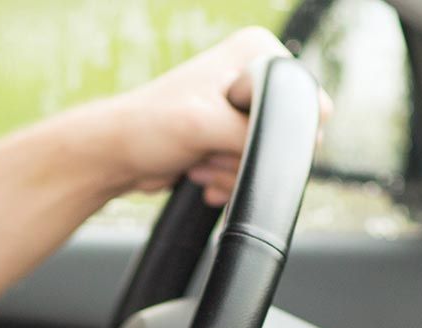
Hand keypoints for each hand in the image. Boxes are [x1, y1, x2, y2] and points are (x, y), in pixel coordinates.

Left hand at [74, 28, 331, 206]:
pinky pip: (250, 174)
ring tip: (197, 159)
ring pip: (266, 162)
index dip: (273, 130)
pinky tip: (198, 173)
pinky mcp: (232, 140)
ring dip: (228, 172)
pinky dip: (225, 182)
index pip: (305, 100)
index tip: (228, 130)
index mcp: (257, 52)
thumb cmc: (149, 128)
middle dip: (242, 155)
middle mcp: (255, 76)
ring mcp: (244, 110)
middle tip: (206, 146)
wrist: (116, 157)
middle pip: (286, 138)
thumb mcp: (208, 124)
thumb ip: (258, 134)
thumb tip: (294, 151)